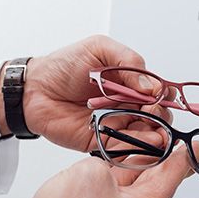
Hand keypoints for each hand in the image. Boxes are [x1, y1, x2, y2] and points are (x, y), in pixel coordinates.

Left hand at [0, 35, 169, 150]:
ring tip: (155, 133)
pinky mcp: (104, 142)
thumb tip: (152, 86)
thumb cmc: (64, 65)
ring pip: (146, 134)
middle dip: (160, 116)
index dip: (164, 96)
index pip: (158, 92)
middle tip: (150, 112)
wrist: (34, 89)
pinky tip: (145, 143)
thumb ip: (130, 62)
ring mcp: (117, 124)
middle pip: (157, 115)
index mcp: (130, 82)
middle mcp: (127, 104)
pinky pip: (125, 148)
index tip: (158, 97)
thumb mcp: (100, 49)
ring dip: (155, 134)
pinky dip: (138, 148)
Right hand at [7, 142, 198, 197]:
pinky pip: (109, 189)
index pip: (172, 174)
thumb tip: (107, 167)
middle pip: (153, 177)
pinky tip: (110, 159)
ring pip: (129, 181)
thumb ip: (109, 163)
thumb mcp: (97, 174)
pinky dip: (112, 171)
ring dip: (134, 160)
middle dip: (161, 153)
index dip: (186, 156)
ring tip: (141, 139)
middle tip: (171, 135)